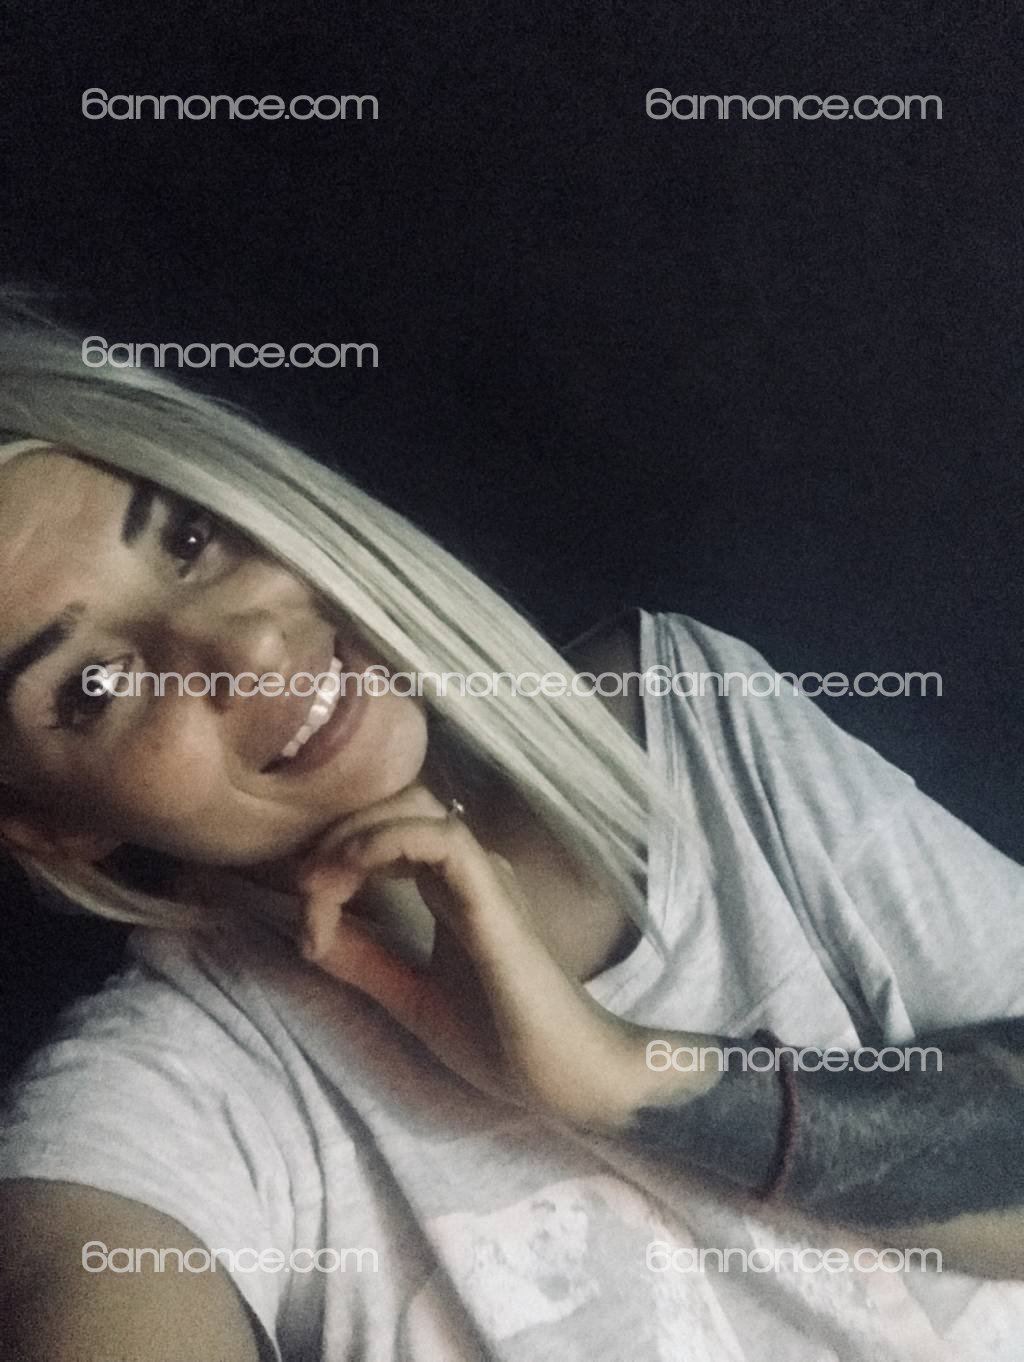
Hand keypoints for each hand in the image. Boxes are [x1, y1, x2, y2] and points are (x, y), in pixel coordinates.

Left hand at [295, 783, 653, 1125]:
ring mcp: (485, 879)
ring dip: (353, 836)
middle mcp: (468, 871)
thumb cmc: (501, 1041)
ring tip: (316, 886)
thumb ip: (364, 962)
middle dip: (338, 831)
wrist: (563, 1080)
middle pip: (397, 804)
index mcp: (450, 888)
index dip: (335, 854)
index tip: (306, 916)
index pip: (387, 831)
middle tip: (303, 887)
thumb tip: (307, 932)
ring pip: (415, 809)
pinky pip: (442, 841)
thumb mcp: (410, 997)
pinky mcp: (495, 899)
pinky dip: (386, 843)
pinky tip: (352, 872)